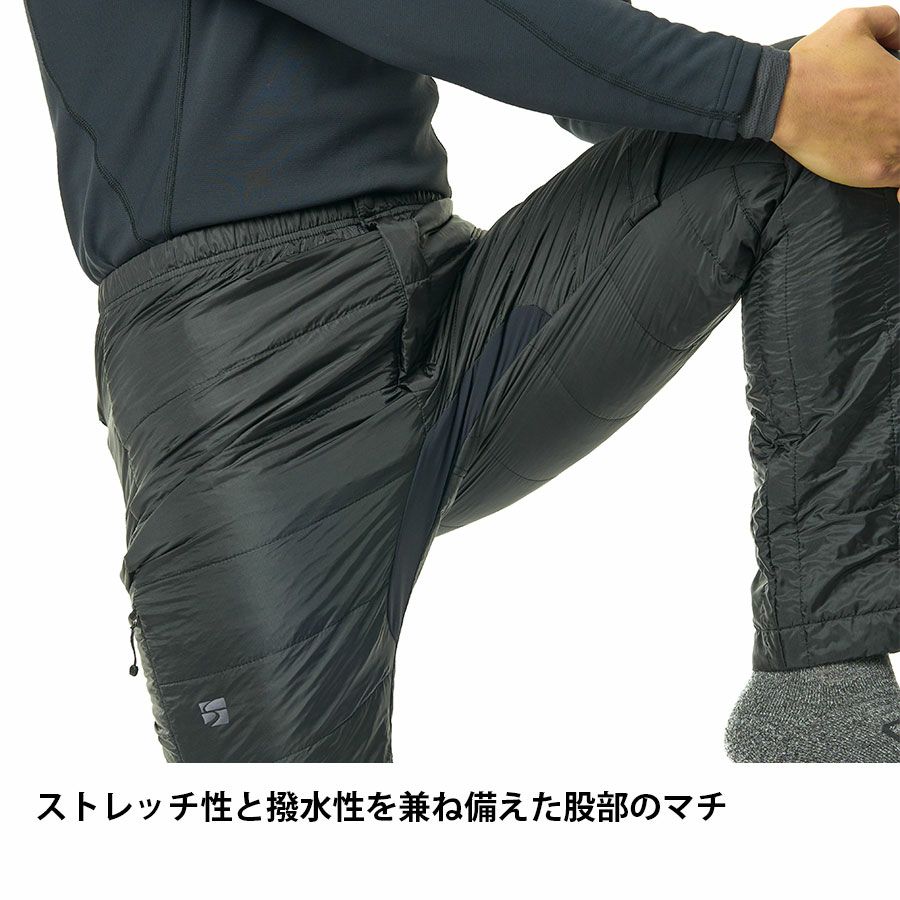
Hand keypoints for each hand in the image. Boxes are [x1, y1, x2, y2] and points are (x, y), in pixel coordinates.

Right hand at [771, 6, 899, 201]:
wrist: (780, 99)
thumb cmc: (812, 65)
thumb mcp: (857, 22)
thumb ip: (892, 25)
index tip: (893, 105)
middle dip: (899, 125)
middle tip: (887, 125)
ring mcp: (892, 147)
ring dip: (898, 151)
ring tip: (886, 146)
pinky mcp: (873, 172)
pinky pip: (899, 182)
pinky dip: (897, 179)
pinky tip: (886, 167)